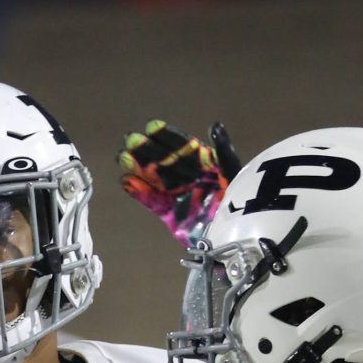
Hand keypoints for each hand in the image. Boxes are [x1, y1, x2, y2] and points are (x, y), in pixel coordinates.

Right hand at [117, 119, 241, 243]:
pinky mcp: (170, 215)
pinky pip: (152, 202)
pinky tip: (126, 181)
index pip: (183, 146)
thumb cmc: (239, 202)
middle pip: (165, 161)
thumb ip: (223, 151)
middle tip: (130, 139)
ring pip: (155, 179)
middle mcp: (188, 177)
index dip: (167, 137)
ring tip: (123, 157)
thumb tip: (216, 126)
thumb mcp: (234, 173)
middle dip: (147, 150)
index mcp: (204, 164)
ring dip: (139, 168)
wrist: (234, 237)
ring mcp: (178, 196)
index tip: (151, 127)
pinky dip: (140, 193)